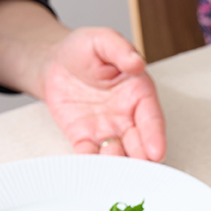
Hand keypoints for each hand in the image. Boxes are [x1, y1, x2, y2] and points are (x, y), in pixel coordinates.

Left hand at [0, 0, 165, 161]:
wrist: (55, 63)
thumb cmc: (83, 50)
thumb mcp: (101, 40)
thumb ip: (119, 49)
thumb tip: (136, 62)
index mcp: (139, 94)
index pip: (152, 118)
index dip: (155, 136)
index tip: (156, 152)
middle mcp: (128, 117)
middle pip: (139, 143)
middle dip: (141, 158)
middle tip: (139, 170)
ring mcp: (108, 131)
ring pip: (118, 154)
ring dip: (118, 163)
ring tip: (112, 166)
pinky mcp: (85, 139)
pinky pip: (90, 155)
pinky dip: (90, 163)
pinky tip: (90, 167)